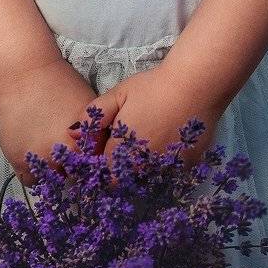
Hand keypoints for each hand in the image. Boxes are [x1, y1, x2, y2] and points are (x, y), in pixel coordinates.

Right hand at [0, 57, 106, 187]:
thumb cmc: (62, 85)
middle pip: (75, 179)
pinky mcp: (19, 160)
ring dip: (53, 173)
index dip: (93, 170)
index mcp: (87, 143)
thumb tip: (103, 155)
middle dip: (75, 173)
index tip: (89, 168)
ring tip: (52, 159)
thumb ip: (97, 135)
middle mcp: (66, 155)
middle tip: (70, 164)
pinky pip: (30, 181)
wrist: (26, 74)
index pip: (95, 171)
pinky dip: (34, 174)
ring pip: (53, 182)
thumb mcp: (90, 108)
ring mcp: (42, 159)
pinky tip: (37, 160)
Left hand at [92, 67, 224, 179]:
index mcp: (121, 152)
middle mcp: (143, 168)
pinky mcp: (186, 167)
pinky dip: (162, 167)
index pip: (101, 175)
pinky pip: (168, 175)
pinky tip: (164, 146)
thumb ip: (93, 116)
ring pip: (146, 181)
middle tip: (121, 149)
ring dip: (140, 172)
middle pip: (123, 182)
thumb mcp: (118, 95)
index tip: (100, 154)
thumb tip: (72, 134)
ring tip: (142, 148)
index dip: (97, 168)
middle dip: (117, 173)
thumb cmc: (153, 88)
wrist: (196, 86)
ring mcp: (166, 170)